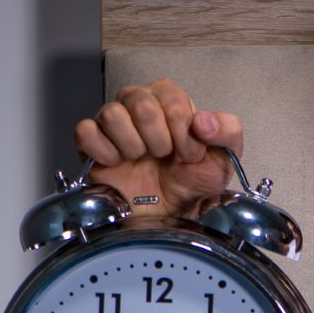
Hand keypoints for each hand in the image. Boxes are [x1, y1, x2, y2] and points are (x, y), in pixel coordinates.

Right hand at [73, 78, 243, 219]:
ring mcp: (113, 123)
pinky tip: (117, 163)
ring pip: (112, 114)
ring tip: (140, 160)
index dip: (182, 131)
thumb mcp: (224, 158)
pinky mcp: (90, 144)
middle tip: (164, 157)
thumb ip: (228, 130)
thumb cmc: (191, 182)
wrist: (169, 214)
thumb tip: (204, 121)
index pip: (171, 99)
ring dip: (132, 145)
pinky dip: (103, 151)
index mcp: (169, 101)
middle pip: (140, 102)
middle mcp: (139, 106)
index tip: (188, 153)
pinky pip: (85, 132)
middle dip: (159, 139)